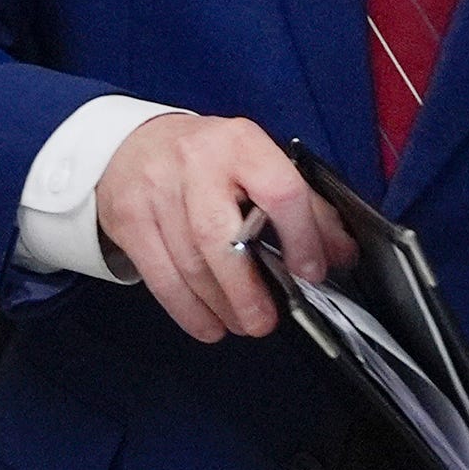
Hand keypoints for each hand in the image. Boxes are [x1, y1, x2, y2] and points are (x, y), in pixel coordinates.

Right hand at [95, 116, 353, 343]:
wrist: (131, 144)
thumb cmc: (209, 160)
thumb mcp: (258, 163)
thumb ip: (304, 205)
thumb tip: (340, 254)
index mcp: (240, 144)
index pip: (278, 190)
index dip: (301, 237)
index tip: (310, 272)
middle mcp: (196, 164)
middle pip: (219, 236)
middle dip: (245, 288)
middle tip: (265, 321)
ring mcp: (156, 192)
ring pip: (188, 263)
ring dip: (220, 305)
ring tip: (243, 323)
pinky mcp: (129, 220)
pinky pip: (159, 276)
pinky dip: (187, 310)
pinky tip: (209, 325)